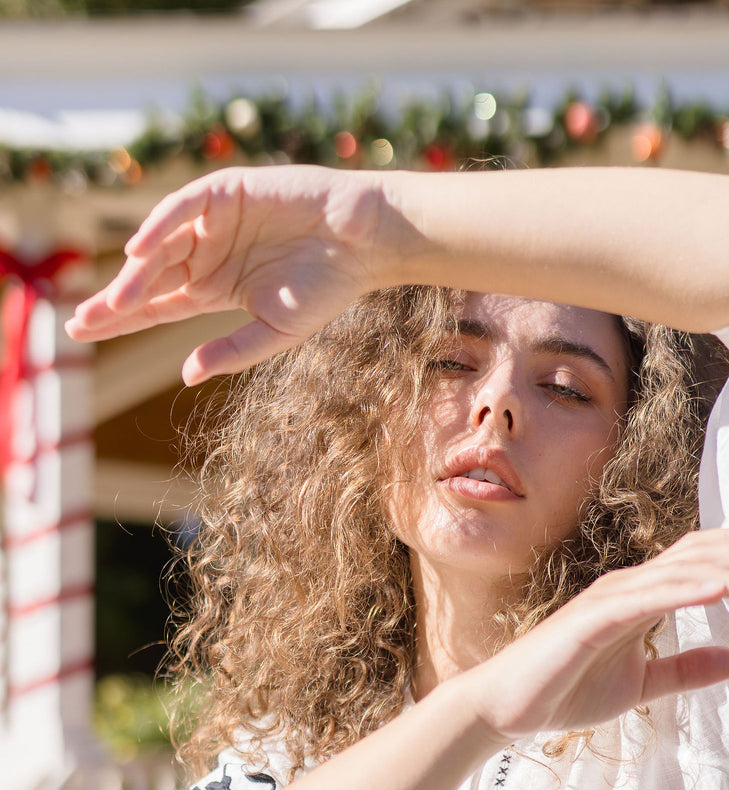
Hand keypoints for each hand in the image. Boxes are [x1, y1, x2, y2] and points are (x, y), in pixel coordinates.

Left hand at [65, 166, 384, 383]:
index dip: (121, 316)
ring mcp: (214, 221)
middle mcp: (207, 253)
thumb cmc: (327, 288)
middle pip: (149, 278)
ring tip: (115, 300)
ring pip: (162, 246)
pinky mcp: (227, 191)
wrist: (363, 242)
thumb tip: (186, 375)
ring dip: (137, 273)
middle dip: (115, 299)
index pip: (157, 304)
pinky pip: (184, 208)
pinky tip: (139, 250)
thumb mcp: (275, 331)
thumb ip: (231, 351)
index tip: (83, 331)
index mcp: (215, 287)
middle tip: (80, 322)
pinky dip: (160, 225)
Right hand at [465, 522, 728, 740]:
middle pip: (695, 560)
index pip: (694, 564)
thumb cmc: (564, 691)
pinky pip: (646, 601)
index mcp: (637, 599)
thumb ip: (684, 671)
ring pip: (678, 577)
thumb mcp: (639, 686)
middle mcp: (625, 589)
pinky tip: (721, 591)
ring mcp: (606, 601)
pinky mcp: (590, 621)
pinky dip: (686, 593)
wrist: (505, 709)